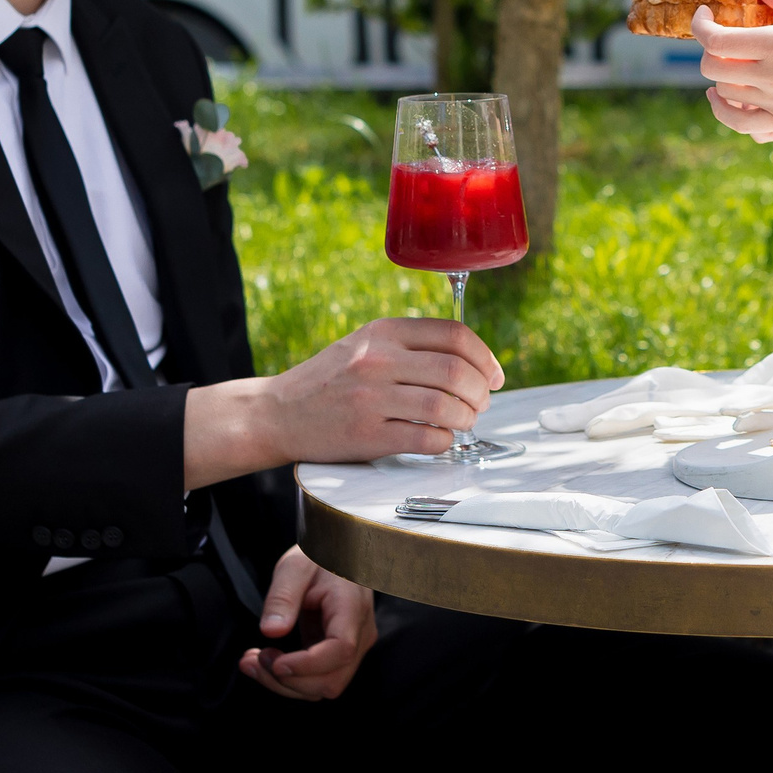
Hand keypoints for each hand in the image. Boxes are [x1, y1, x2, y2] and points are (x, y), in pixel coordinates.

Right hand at [185, 317, 502, 484]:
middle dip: (481, 392)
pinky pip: (425, 439)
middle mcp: (377, 360)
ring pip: (445, 406)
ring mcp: (371, 398)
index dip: (485, 357)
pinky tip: (441, 439)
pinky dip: (444, 441)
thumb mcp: (366, 344)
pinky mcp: (366, 435)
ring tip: (463, 422)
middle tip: (481, 404)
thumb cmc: (330, 380)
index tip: (494, 375)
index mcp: (383, 332)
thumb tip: (472, 361)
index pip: (454, 335)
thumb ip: (410, 345)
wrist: (277, 412)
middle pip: (456, 372)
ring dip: (466, 418)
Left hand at [239, 546, 374, 700]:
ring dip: (285, 684)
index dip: (307, 665)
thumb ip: (283, 596)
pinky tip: (265, 664)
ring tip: (252, 662)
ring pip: (323, 686)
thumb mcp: (295, 566)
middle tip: (255, 659)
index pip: (340, 650)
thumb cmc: (321, 556)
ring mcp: (353, 647)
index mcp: (352, 607)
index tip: (275, 663)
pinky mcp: (338, 655)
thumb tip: (271, 630)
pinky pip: (317, 679)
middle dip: (289, 680)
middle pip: (332, 679)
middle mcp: (360, 634)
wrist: (340, 553)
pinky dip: (290, 679)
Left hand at [696, 0, 772, 144]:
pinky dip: (728, 114)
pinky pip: (743, 126)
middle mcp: (772, 77)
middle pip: (713, 68)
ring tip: (727, 66)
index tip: (705, 15)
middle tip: (723, 39)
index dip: (700, 25)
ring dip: (718, 79)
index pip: (716, 40)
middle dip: (709, 50)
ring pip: (723, 96)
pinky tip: (731, 100)